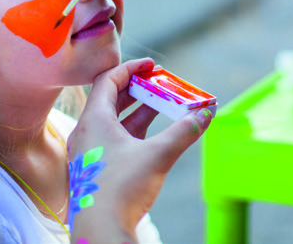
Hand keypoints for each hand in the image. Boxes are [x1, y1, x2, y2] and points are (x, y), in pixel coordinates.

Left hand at [68, 58, 212, 240]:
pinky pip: (113, 139)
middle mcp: (86, 133)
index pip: (108, 80)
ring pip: (114, 121)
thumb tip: (206, 113)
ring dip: (139, 111)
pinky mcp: (95, 169)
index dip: (131, 68)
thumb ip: (184, 131)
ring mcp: (88, 153)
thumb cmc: (122, 190)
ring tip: (164, 105)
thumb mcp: (158, 155)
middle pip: (110, 99)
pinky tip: (155, 135)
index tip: (152, 65)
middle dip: (138, 89)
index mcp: (93, 121)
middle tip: (161, 83)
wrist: (101, 233)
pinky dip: (134, 131)